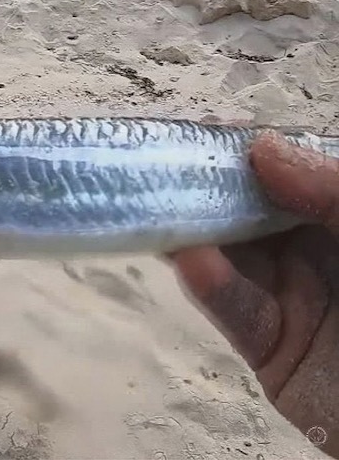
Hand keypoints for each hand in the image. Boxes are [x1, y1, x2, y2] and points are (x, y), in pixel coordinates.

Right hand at [169, 131, 338, 455]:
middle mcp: (321, 254)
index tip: (212, 132)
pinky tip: (194, 261)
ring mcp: (296, 302)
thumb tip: (263, 147)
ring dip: (197, 234)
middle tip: (165, 166)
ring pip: (235, 260)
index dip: (252, 152)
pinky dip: (213, 288)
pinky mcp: (274, 352)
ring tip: (162, 208)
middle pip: (253, 214)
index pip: (293, 175)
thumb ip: (332, 190)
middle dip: (210, 189)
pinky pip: (238, 314)